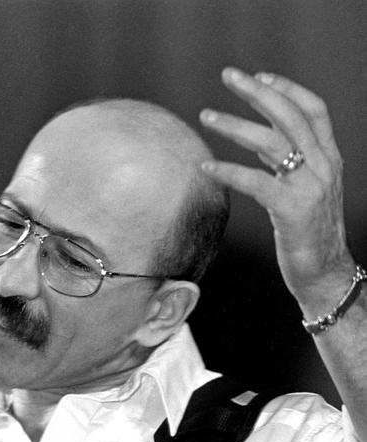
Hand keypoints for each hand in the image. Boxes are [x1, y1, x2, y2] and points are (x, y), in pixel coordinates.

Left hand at [199, 67, 355, 318]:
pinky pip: (255, 182)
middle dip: (257, 92)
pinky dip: (228, 171)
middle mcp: (323, 165)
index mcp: (328, 158)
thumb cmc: (309, 231)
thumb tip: (256, 140)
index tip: (258, 76)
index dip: (286, 88)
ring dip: (235, 126)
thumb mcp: (302, 188)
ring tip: (206, 116)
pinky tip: (205, 167)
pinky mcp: (293, 209)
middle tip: (227, 76)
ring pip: (271, 142)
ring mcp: (310, 186)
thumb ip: (284, 162)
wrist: (325, 272)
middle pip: (290, 115)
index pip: (313, 109)